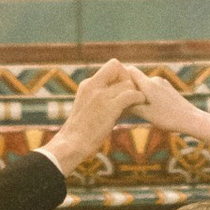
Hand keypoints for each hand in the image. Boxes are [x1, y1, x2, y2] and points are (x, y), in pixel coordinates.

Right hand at [43, 58, 136, 175]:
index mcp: (87, 84)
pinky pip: (131, 95)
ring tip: (134, 104)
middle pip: (119, 68)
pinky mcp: (109, 107)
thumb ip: (99, 97)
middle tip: (131, 96)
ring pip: (128, 83)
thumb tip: (118, 96)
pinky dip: (138, 99)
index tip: (124, 89)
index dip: (122, 74)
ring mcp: (101, 96)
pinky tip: (137, 107)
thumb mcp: (86, 106)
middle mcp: (93, 85)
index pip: (112, 65)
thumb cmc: (80, 130)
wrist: (71, 143)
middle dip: (129, 80)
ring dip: (135, 92)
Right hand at [124, 65, 202, 136]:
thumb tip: (118, 101)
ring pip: (145, 85)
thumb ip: (131, 105)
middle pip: (137, 79)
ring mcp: (163, 83)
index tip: (114, 87)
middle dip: (129, 89)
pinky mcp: (168, 88)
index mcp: (149, 84)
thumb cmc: (168, 118)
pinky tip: (149, 108)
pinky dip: (148, 96)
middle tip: (122, 101)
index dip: (121, 76)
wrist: (191, 119)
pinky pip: (153, 89)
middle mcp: (156, 80)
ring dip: (139, 94)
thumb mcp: (146, 114)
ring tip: (135, 107)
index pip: (131, 70)